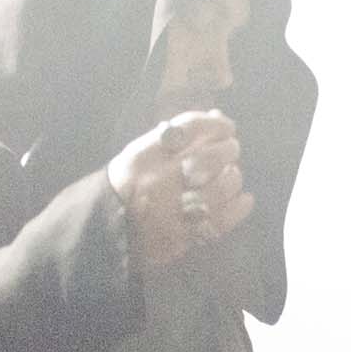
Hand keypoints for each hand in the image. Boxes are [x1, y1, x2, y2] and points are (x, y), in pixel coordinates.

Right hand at [106, 109, 255, 268]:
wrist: (106, 230)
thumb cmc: (125, 185)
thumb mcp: (140, 152)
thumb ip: (175, 136)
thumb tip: (216, 117)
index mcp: (146, 154)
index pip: (191, 128)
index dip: (216, 124)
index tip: (226, 127)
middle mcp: (161, 179)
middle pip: (211, 157)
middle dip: (229, 150)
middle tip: (231, 151)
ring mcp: (174, 209)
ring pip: (221, 187)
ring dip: (233, 177)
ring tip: (231, 175)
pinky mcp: (185, 235)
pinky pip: (222, 219)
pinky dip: (239, 207)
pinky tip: (244, 199)